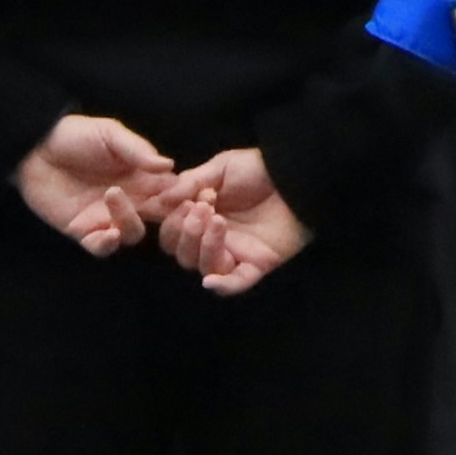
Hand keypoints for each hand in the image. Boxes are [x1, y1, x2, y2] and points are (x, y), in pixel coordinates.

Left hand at [16, 113, 175, 253]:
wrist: (34, 148)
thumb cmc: (74, 135)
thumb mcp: (110, 134)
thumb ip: (138, 150)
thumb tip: (170, 166)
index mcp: (141, 175)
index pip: (171, 190)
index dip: (183, 194)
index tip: (189, 192)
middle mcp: (130, 199)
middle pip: (159, 216)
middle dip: (167, 216)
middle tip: (163, 205)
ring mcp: (106, 217)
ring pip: (132, 234)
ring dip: (131, 222)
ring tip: (114, 197)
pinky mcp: (82, 231)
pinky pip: (101, 247)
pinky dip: (109, 244)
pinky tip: (109, 232)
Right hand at [154, 148, 309, 294]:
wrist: (296, 175)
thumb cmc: (259, 169)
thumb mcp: (221, 168)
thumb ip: (190, 183)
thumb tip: (158, 201)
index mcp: (201, 217)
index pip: (171, 232)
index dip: (171, 221)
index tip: (187, 201)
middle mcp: (213, 239)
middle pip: (182, 253)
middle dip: (185, 232)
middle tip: (203, 208)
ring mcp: (234, 254)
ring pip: (203, 266)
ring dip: (204, 244)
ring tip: (218, 219)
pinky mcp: (256, 264)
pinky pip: (235, 285)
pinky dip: (222, 286)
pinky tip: (211, 280)